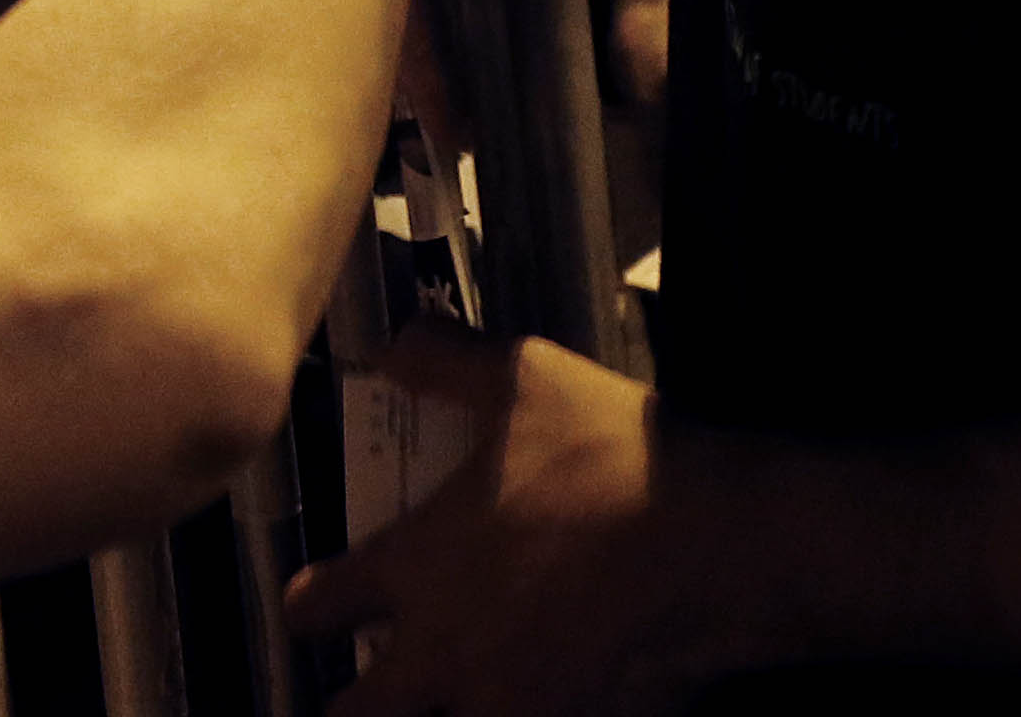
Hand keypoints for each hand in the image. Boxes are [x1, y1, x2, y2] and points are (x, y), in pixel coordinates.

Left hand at [290, 327, 742, 716]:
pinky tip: (529, 689)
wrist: (713, 537)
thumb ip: (444, 360)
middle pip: (355, 714)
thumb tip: (390, 342)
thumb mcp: (524, 378)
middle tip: (358, 686)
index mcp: (417, 569)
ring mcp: (506, 699)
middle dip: (347, 701)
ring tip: (439, 690)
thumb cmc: (605, 455)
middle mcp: (445, 652)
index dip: (307, 604)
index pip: (319, 607)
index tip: (310, 600)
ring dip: (426, 713)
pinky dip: (511, 708)